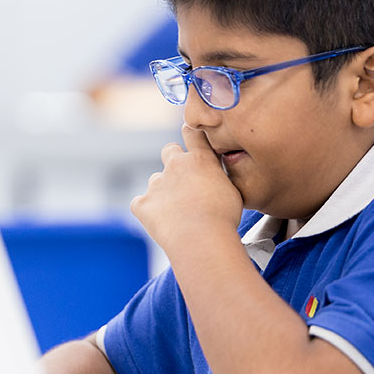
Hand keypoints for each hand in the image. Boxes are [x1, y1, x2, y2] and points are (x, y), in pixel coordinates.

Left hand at [130, 124, 241, 254]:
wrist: (201, 239)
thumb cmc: (223, 218)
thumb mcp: (233, 191)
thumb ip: (219, 178)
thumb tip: (216, 178)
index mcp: (200, 159)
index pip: (193, 133)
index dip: (192, 134)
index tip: (193, 138)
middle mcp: (175, 165)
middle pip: (169, 150)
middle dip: (174, 161)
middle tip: (184, 181)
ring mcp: (157, 184)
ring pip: (156, 181)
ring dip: (163, 191)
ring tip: (177, 212)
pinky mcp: (142, 204)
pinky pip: (140, 204)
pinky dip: (148, 211)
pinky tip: (162, 224)